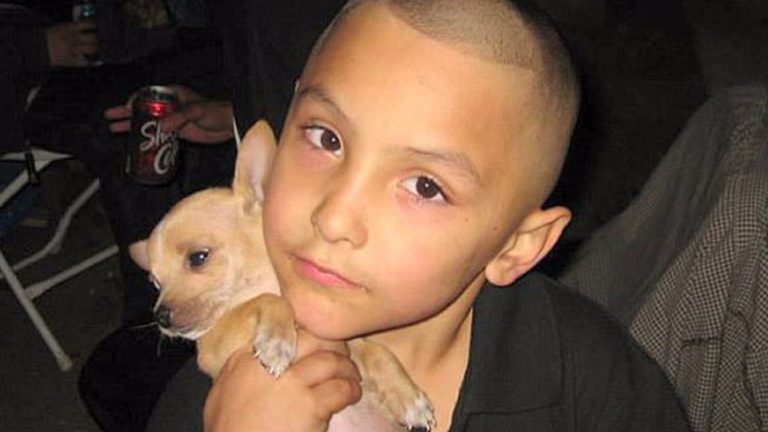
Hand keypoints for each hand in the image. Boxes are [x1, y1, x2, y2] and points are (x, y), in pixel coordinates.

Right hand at [46, 20, 98, 66]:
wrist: (37, 48)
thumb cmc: (48, 38)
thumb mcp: (59, 27)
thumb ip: (72, 25)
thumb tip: (84, 21)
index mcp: (68, 28)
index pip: (87, 24)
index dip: (95, 26)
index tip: (99, 28)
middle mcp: (72, 39)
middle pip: (93, 38)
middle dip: (99, 39)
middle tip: (102, 41)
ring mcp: (73, 50)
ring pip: (91, 49)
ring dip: (98, 49)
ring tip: (100, 49)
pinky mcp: (71, 60)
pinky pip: (86, 62)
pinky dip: (94, 63)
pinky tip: (99, 62)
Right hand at [104, 85, 234, 143]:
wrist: (228, 126)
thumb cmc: (216, 112)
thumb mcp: (198, 110)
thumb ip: (181, 116)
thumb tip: (162, 126)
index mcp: (172, 94)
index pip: (147, 94)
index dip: (135, 100)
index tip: (126, 108)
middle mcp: (169, 106)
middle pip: (142, 107)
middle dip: (125, 112)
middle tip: (109, 117)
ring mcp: (171, 119)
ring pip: (146, 121)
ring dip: (131, 125)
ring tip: (114, 128)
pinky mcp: (175, 132)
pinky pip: (156, 134)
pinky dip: (146, 137)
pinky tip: (135, 143)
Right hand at [204, 332, 361, 431]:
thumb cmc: (228, 429)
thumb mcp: (222, 391)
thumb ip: (241, 366)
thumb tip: (258, 352)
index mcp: (249, 359)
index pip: (285, 331)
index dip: (306, 333)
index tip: (316, 340)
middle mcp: (272, 364)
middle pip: (313, 339)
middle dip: (332, 344)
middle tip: (340, 353)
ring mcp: (293, 383)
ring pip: (332, 362)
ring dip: (346, 368)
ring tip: (351, 375)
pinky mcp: (311, 406)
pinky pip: (341, 389)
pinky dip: (351, 390)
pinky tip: (352, 393)